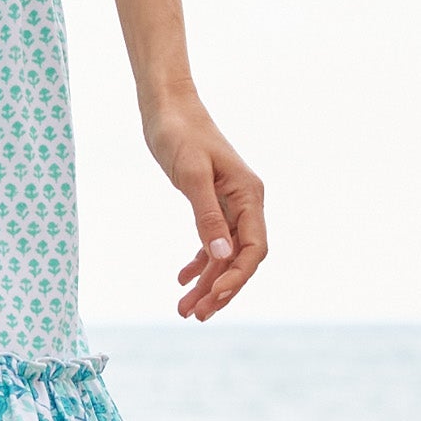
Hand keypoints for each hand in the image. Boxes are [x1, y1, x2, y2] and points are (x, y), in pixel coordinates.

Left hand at [141, 92, 267, 320]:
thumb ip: (206, 214)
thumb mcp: (191, 174)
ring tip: (185, 309)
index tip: (212, 296)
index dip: (237, 277)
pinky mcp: (211, 201)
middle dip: (220, 289)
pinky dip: (199, 261)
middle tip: (194, 315)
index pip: (253, 248)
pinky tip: (182, 279)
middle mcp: (245, 202)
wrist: (166, 106)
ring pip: (224, 254)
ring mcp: (230, 202)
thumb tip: (222, 255)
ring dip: (207, 282)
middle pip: (240, 258)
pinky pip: (211, 240)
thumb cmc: (179, 132)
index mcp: (249, 194)